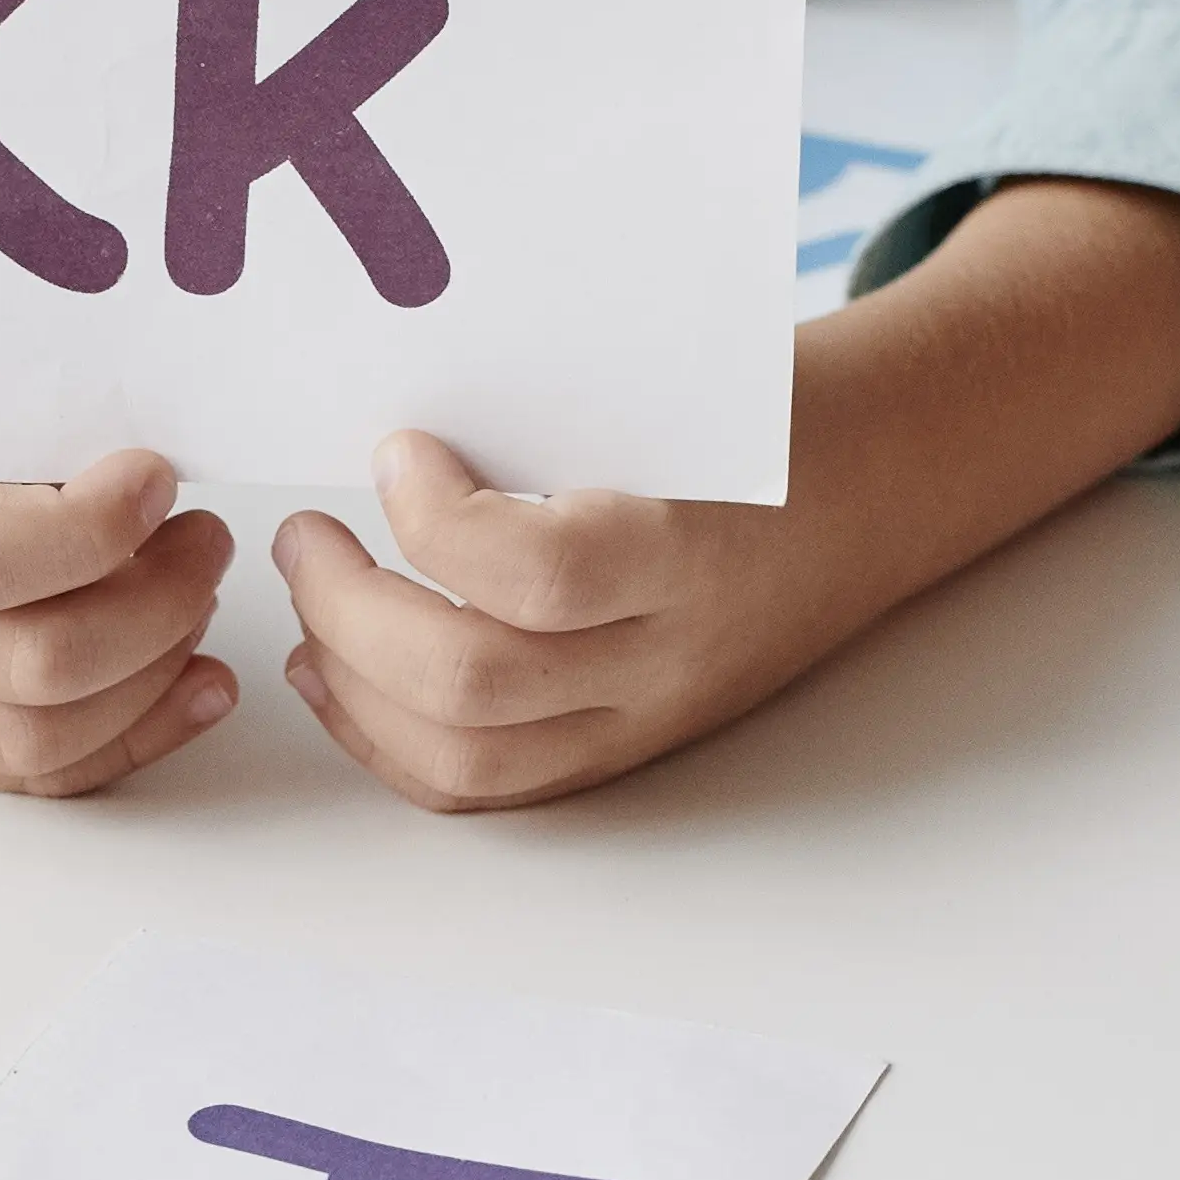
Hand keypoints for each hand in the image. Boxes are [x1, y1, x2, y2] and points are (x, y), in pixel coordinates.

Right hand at [0, 450, 242, 795]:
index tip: (153, 474)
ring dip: (155, 673)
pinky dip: (139, 736)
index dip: (93, 527)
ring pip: (43, 739)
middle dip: (155, 605)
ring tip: (198, 595)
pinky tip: (199, 682)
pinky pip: (39, 777)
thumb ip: (7, 433)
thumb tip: (150, 468)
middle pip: (33, 668)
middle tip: (200, 537)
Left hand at [275, 434, 904, 810]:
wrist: (874, 492)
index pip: (544, 573)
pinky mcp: (617, 753)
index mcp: (695, 548)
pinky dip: (383, 740)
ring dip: (353, 684)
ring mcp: (642, 720)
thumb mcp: (682, 391)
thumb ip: (552, 412)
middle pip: (477, 683)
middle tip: (305, 536)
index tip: (397, 450)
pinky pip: (481, 787)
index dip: (438, 520)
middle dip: (352, 610)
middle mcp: (669, 657)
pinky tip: (333, 673)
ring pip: (466, 757)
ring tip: (311, 602)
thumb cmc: (762, 420)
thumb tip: (389, 417)